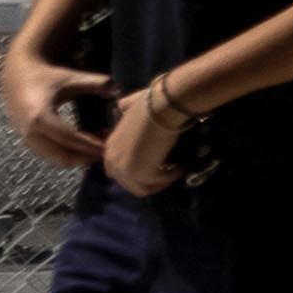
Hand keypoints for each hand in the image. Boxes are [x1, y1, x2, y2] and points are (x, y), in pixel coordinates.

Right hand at [3, 59, 101, 175]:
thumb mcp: (72, 77)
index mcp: (40, 116)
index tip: (109, 147)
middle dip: (86, 158)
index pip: (69, 138)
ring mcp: (26, 139)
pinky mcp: (28, 141)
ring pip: (55, 159)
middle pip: (61, 156)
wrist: (18, 76)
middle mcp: (30, 132)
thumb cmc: (48, 76)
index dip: (90, 145)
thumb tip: (117, 92)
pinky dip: (68, 155)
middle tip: (109, 152)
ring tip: (100, 147)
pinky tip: (85, 146)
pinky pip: (50, 155)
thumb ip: (95, 83)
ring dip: (78, 158)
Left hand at [101, 81, 192, 200]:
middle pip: (129, 183)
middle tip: (168, 170)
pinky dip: (171, 177)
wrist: (161, 106)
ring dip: (159, 182)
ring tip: (175, 171)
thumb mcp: (129, 104)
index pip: (119, 171)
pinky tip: (181, 166)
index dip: (138, 170)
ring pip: (141, 189)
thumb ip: (124, 108)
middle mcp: (113, 162)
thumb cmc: (149, 103)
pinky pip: (158, 184)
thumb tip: (122, 104)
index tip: (157, 164)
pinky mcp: (141, 174)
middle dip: (148, 180)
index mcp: (110, 148)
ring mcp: (125, 170)